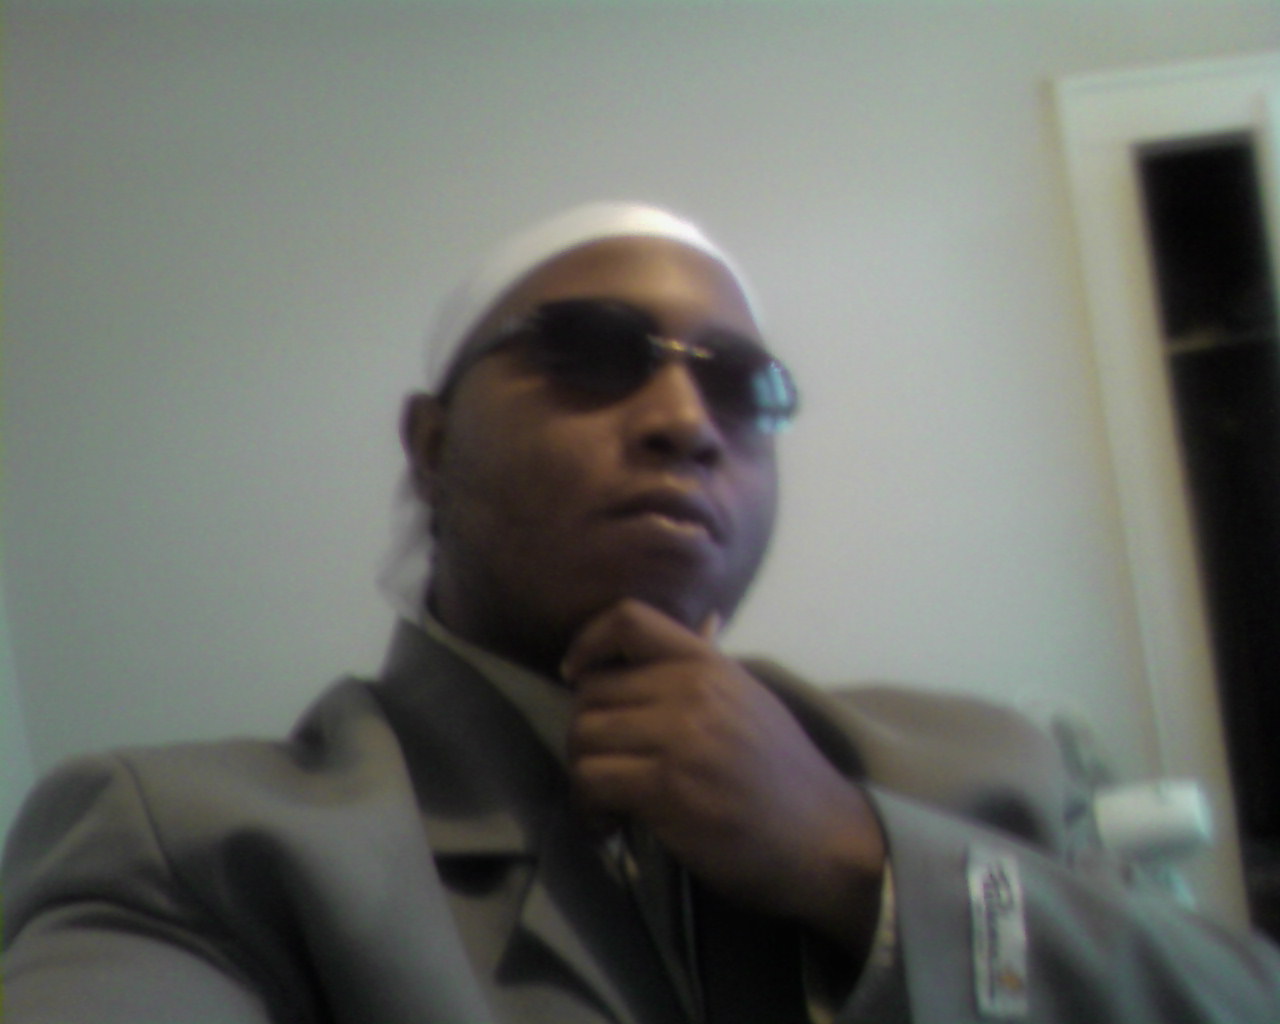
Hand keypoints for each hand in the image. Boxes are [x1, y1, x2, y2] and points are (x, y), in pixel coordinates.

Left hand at [562, 599, 885, 953]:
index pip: (627, 619)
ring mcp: (680, 737)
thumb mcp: (750, 699)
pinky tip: (609, 825)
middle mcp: (692, 689)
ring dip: (582, 775)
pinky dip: (588, 809)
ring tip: (604, 802)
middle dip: (583, 732)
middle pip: (591, 691)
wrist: (823, 838)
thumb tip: (705, 619)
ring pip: (582, 737)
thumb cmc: (783, 772)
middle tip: (601, 766)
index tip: (577, 675)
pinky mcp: (668, 787)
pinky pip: (592, 782)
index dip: (587, 642)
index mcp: (709, 663)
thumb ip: (712, 664)